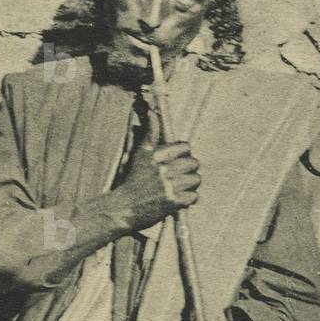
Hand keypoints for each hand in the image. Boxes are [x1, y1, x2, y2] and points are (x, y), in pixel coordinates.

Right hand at [114, 115, 200, 230]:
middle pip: (194, 164)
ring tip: (178, 190)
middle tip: (178, 179)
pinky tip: (178, 200)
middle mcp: (163, 169)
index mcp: (157, 155)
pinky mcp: (173, 202)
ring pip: (196, 180)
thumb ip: (151, 133)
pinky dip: (188, 200)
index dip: (184, 156)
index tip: (176, 164)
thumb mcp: (140, 155)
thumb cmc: (133, 181)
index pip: (186, 147)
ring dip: (190, 186)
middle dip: (188, 171)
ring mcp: (169, 186)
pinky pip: (194, 197)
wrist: (123, 208)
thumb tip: (152, 112)